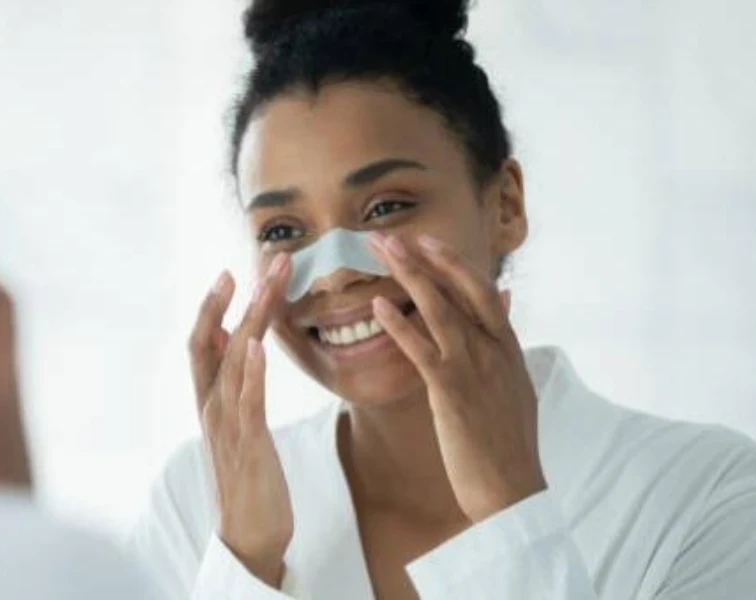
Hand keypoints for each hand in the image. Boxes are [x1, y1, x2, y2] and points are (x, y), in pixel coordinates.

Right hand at [188, 253, 293, 587]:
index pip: (204, 341)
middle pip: (213, 340)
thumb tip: (228, 336)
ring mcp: (226, 425)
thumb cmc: (248, 474)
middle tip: (264, 260)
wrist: (250, 534)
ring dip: (250, 320)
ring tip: (267, 284)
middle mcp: (211, 406)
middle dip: (234, 298)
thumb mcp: (237, 422)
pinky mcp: (247, 446)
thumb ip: (230, 380)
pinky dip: (249, 372)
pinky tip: (255, 345)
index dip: (213, 305)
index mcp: (210, 399)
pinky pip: (247, 402)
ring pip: (232, 362)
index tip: (232, 270)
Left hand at [369, 232, 545, 522]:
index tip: (427, 241)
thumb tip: (505, 306)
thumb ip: (504, 344)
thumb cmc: (508, 442)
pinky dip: (400, 325)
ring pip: (440, 308)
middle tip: (392, 233)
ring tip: (381, 251)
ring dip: (408, 275)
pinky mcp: (452, 391)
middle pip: (460, 287)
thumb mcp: (515, 385)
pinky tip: (378, 307)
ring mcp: (474, 367)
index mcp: (508, 347)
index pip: (481, 290)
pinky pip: (422, 350)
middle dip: (425, 256)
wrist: (513, 487)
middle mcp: (494, 348)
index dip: (452, 262)